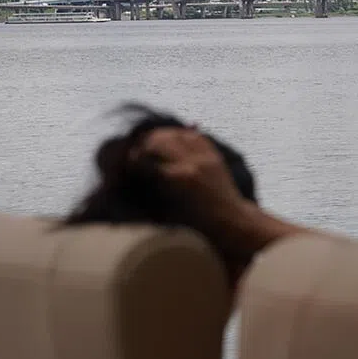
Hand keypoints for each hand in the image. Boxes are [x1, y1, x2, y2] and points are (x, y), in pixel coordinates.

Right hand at [135, 127, 268, 250]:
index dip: (132, 159)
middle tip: (135, 151)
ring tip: (150, 143)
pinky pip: (194, 136)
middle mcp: (191, 163)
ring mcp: (205, 157)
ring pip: (176, 133)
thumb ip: (151, 189)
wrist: (231, 221)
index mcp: (177, 179)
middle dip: (143, 144)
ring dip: (160, 136)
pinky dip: (180, 135)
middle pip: (159, 140)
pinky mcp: (214, 155)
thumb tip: (132, 174)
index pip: (146, 160)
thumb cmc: (195, 225)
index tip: (126, 161)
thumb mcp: (168, 211)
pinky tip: (170, 139)